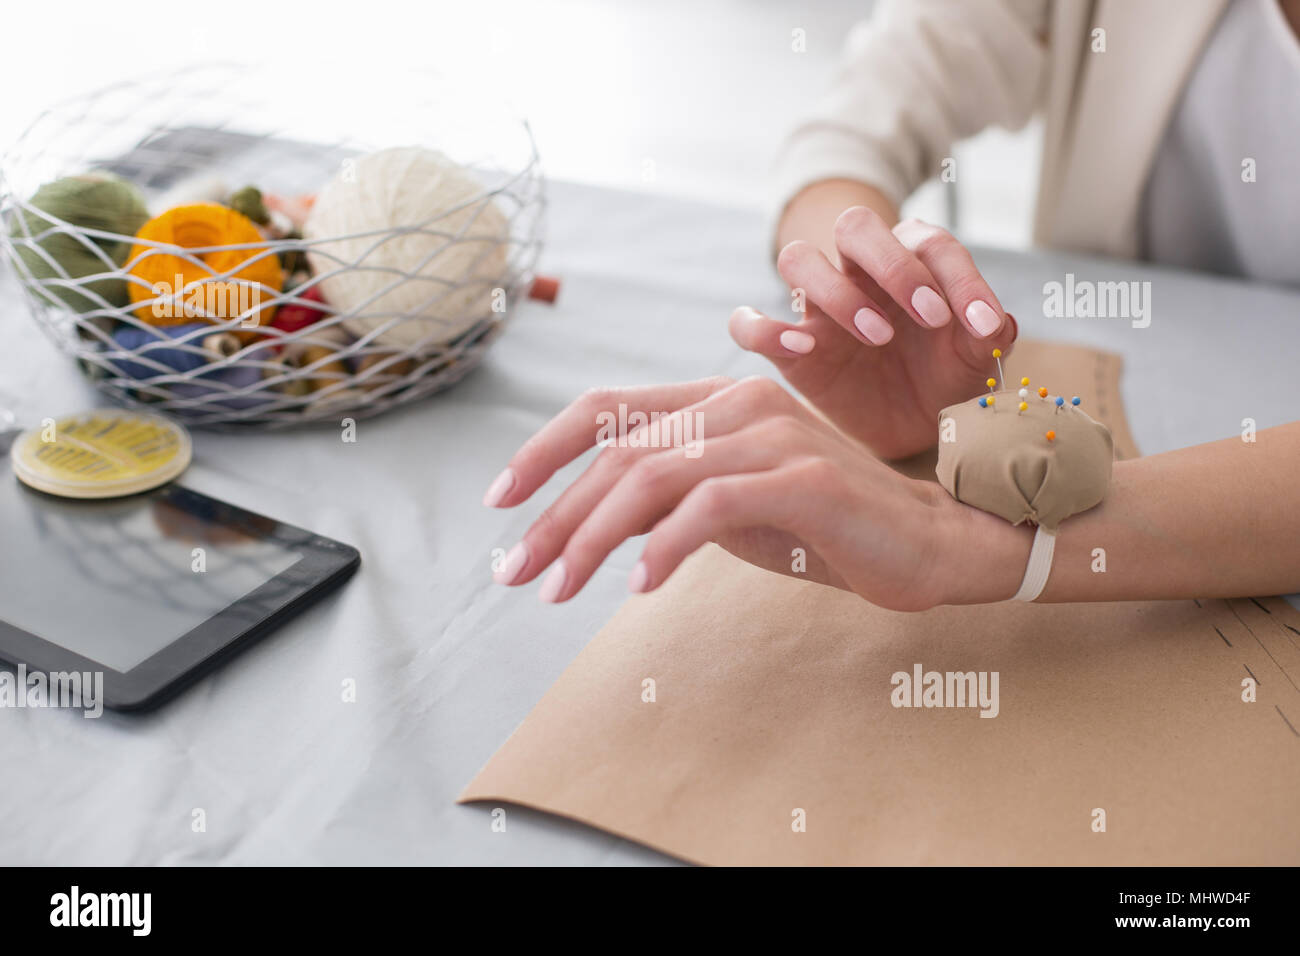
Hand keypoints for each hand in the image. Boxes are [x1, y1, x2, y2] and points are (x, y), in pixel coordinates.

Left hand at [483, 376, 1024, 609]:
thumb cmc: (826, 526)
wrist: (930, 543)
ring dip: (593, 540)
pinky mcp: (806, 476)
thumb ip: (669, 494)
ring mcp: (773, 434)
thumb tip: (590, 518)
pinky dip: (663, 547)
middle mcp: (739, 401)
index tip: (500, 501)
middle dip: (554, 515)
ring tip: (559, 589)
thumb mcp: (730, 506)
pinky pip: (710, 507)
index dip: (544, 449)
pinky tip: (640, 587)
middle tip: (516, 572)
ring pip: (653, 476)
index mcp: (715, 400)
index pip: (607, 407)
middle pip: (618, 450)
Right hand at [732, 208, 1017, 459]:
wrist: (909, 429)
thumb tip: (998, 322)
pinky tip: (801, 350)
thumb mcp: (975, 363)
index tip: (983, 324)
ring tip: (877, 336)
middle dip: (893, 264)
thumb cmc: (944, 380)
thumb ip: (988, 338)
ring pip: (798, 258)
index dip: (960, 278)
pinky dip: (764, 329)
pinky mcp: (789, 350)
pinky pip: (749, 324)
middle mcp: (860, 272)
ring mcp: (819, 308)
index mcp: (913, 261)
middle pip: (855, 225)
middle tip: (929, 315)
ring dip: (837, 291)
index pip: (930, 245)